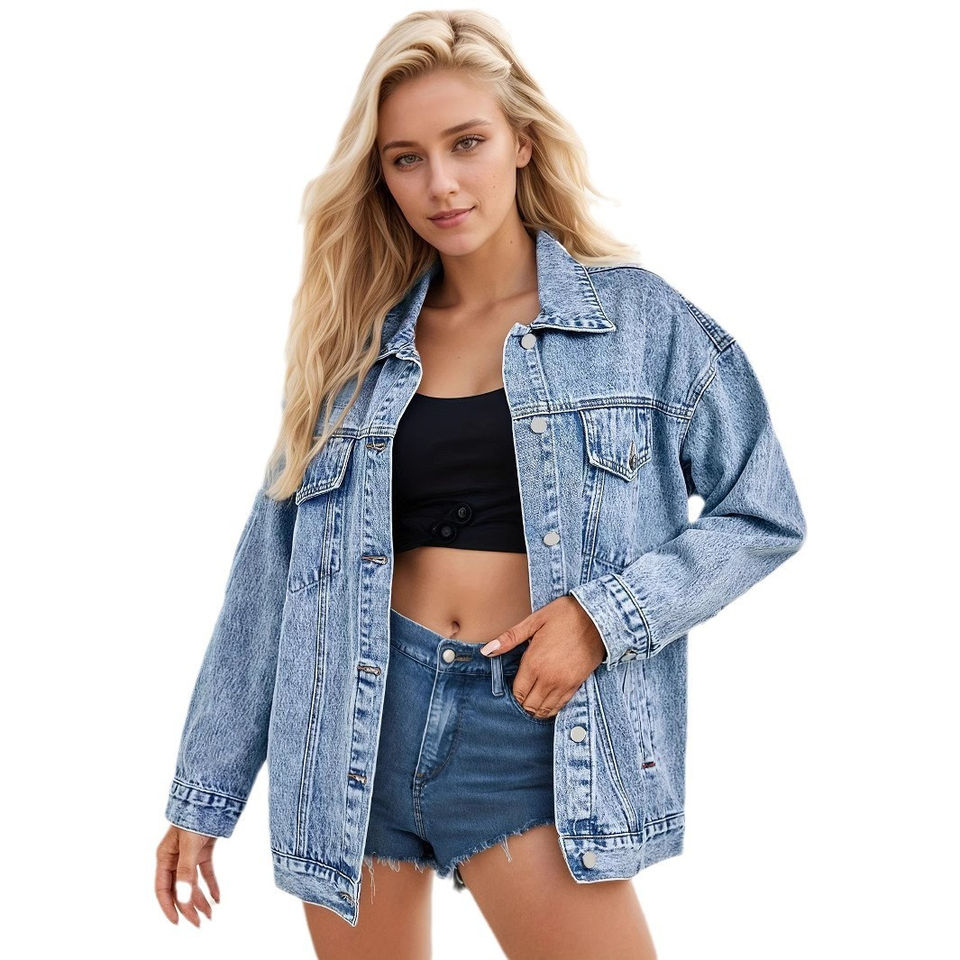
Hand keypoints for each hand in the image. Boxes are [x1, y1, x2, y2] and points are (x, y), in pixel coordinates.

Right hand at [155, 824, 220, 925]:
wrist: (210, 795)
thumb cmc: (194, 817)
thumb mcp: (189, 846)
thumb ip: (186, 872)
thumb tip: (183, 899)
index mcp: (165, 857)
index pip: (163, 889)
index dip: (169, 907)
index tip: (178, 922)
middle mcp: (175, 857)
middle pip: (179, 888)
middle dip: (188, 907)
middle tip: (199, 923)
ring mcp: (189, 853)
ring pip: (193, 882)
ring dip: (200, 899)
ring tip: (210, 914)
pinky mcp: (203, 848)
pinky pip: (205, 871)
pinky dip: (211, 885)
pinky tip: (218, 898)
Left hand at [479, 595, 606, 718]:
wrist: (598, 617)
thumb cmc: (565, 615)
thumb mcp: (534, 621)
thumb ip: (509, 638)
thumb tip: (487, 650)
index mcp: (534, 663)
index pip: (518, 692)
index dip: (513, 693)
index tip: (513, 686)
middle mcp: (548, 678)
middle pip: (529, 705)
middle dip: (523, 702)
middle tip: (522, 693)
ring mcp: (564, 684)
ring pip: (545, 710)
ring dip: (536, 708)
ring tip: (533, 699)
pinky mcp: (577, 684)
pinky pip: (561, 706)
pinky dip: (552, 707)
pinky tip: (548, 700)